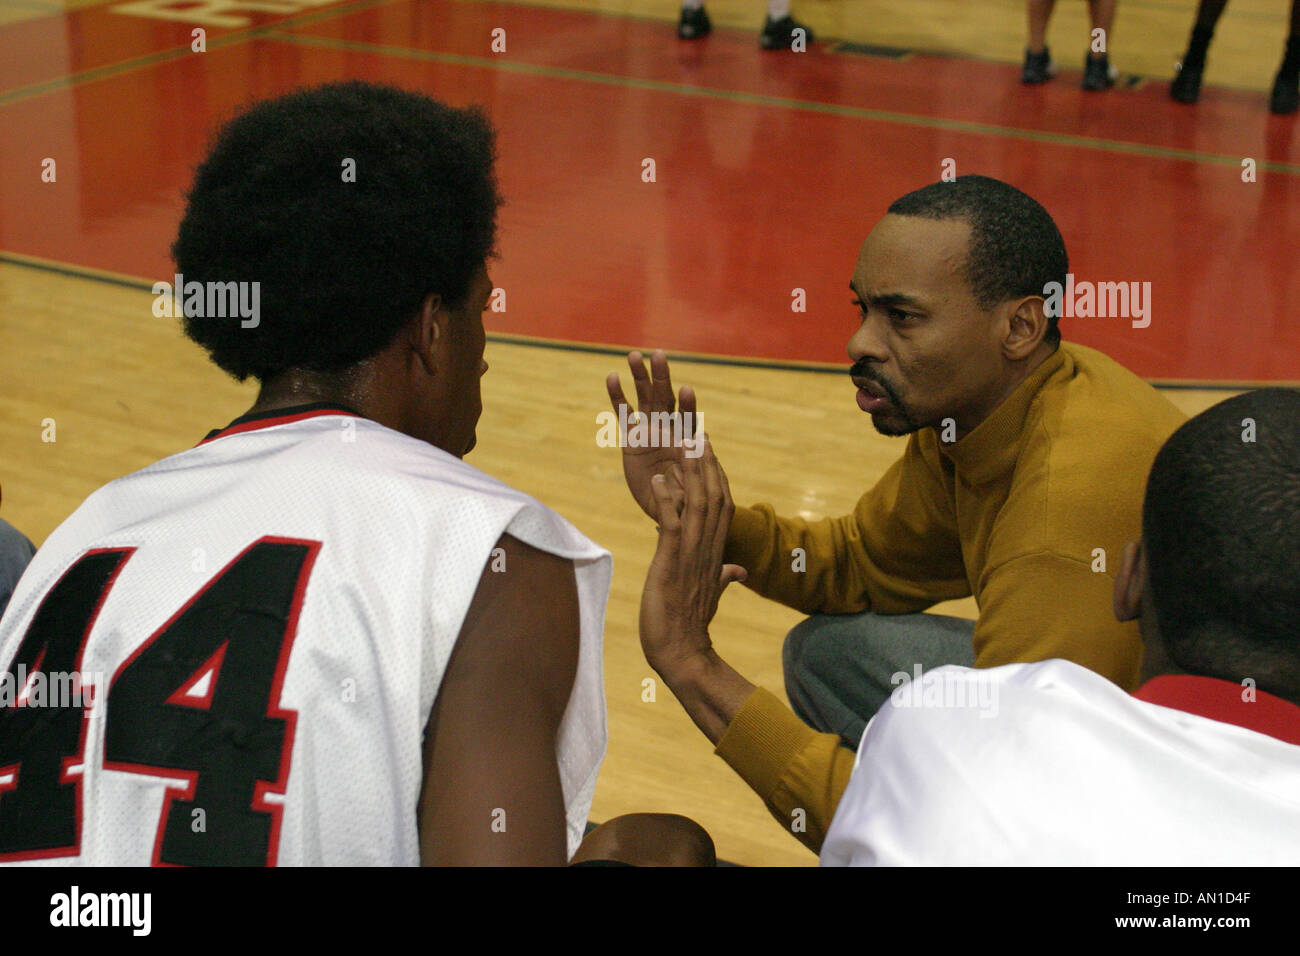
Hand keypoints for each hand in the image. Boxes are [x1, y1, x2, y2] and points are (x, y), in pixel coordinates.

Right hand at [606, 350, 698, 521]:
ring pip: (644, 399)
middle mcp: (669, 429)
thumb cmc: (688, 499)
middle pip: (665, 397)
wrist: (669, 510)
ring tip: (634, 355)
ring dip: (640, 377)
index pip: (687, 417)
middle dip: (661, 376)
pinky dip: (618, 396)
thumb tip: (699, 443)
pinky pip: (624, 414)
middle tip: (658, 354)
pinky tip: (613, 377)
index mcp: (687, 438)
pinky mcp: (631, 438)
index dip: (687, 404)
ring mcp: (650, 431)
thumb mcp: (695, 485)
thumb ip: (695, 465)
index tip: (686, 390)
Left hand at [639, 434, 746, 679]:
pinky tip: (659, 480)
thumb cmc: (690, 623)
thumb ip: (726, 577)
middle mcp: (707, 547)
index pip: (721, 504)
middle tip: (698, 427)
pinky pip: (672, 525)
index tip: (710, 447)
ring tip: (683, 441)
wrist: (682, 652)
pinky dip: (666, 501)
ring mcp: (691, 554)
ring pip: (697, 503)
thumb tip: (740, 571)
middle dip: (706, 460)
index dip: (716, 473)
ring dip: (690, 471)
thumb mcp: (711, 593)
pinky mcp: (671, 563)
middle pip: (713, 494)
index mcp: (715, 551)